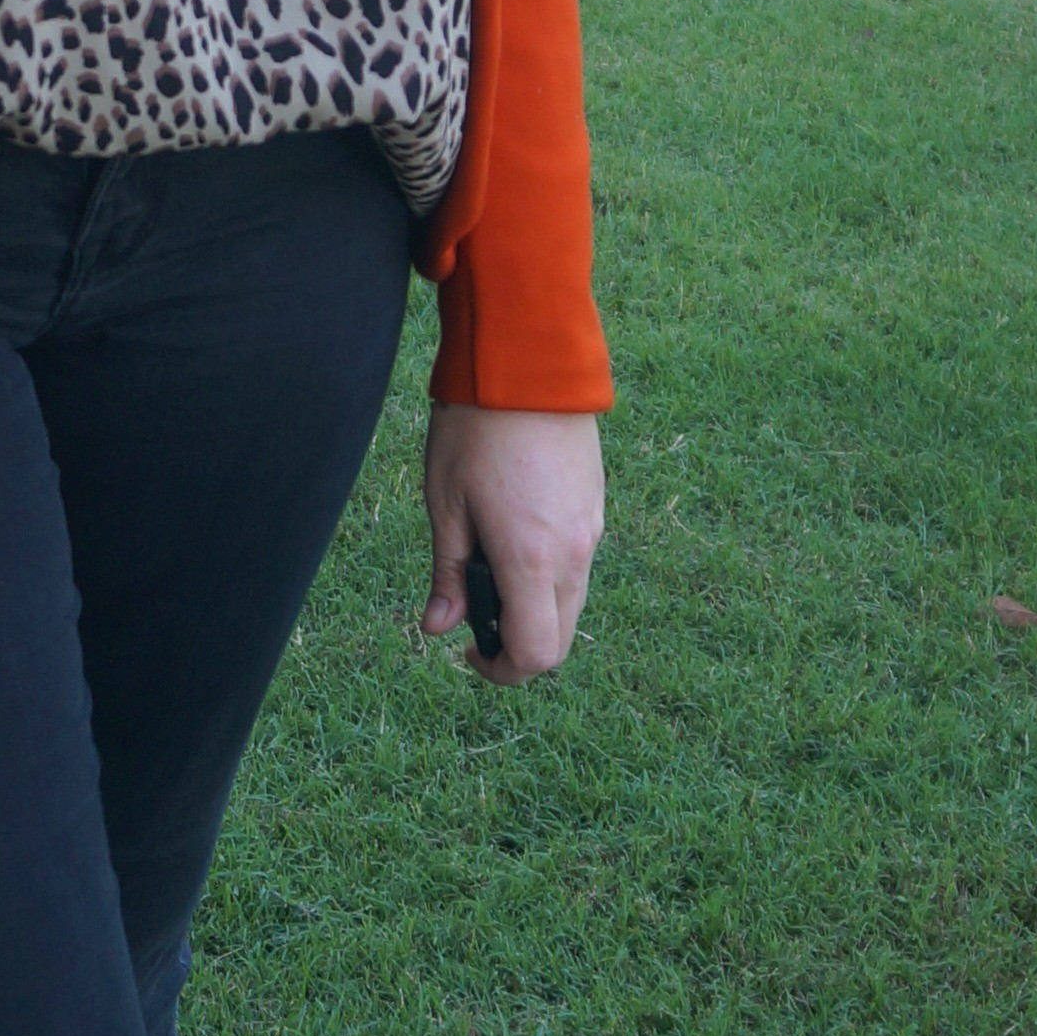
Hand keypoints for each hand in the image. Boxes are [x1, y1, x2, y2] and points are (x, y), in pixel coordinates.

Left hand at [420, 407, 602, 681]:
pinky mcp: (597, 507)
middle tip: (476, 620)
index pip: (534, 653)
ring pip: (572, 603)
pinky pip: (579, 565)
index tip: (469, 654)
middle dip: (520, 647)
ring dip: (536, 610)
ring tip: (488, 571)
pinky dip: (550, 577)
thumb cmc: (475, 431)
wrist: (528, 365)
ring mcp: (593, 530)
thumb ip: (448, 574)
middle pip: (559, 638)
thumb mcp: (445, 505)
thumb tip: (440, 628)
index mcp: (531, 560)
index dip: (501, 670)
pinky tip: (513, 540)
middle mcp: (574, 554)